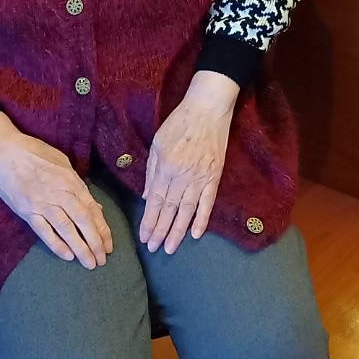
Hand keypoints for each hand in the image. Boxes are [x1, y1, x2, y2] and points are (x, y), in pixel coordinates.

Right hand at [0, 113, 112, 268]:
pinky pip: (43, 231)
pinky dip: (55, 244)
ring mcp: (42, 203)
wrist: (2, 152)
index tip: (109, 245)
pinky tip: (67, 256)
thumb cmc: (33, 152)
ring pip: (66, 229)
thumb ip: (77, 184)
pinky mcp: (26, 211)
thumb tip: (94, 205)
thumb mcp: (61, 161)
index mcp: (70, 180)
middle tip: (102, 260)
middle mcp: (59, 193)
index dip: (102, 228)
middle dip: (94, 242)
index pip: (91, 208)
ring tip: (89, 263)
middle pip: (82, 220)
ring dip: (79, 247)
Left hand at [140, 71, 237, 254]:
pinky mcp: (215, 176)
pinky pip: (208, 202)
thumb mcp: (158, 142)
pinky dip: (202, 219)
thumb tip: (148, 197)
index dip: (149, 221)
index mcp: (166, 166)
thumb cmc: (179, 123)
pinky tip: (195, 234)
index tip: (144, 237)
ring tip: (170, 248)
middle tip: (153, 249)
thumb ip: (152, 170)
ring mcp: (200, 177)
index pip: (156, 201)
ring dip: (178, 231)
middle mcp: (182, 176)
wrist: (208, 109)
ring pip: (187, 210)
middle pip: (169, 209)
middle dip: (160, 231)